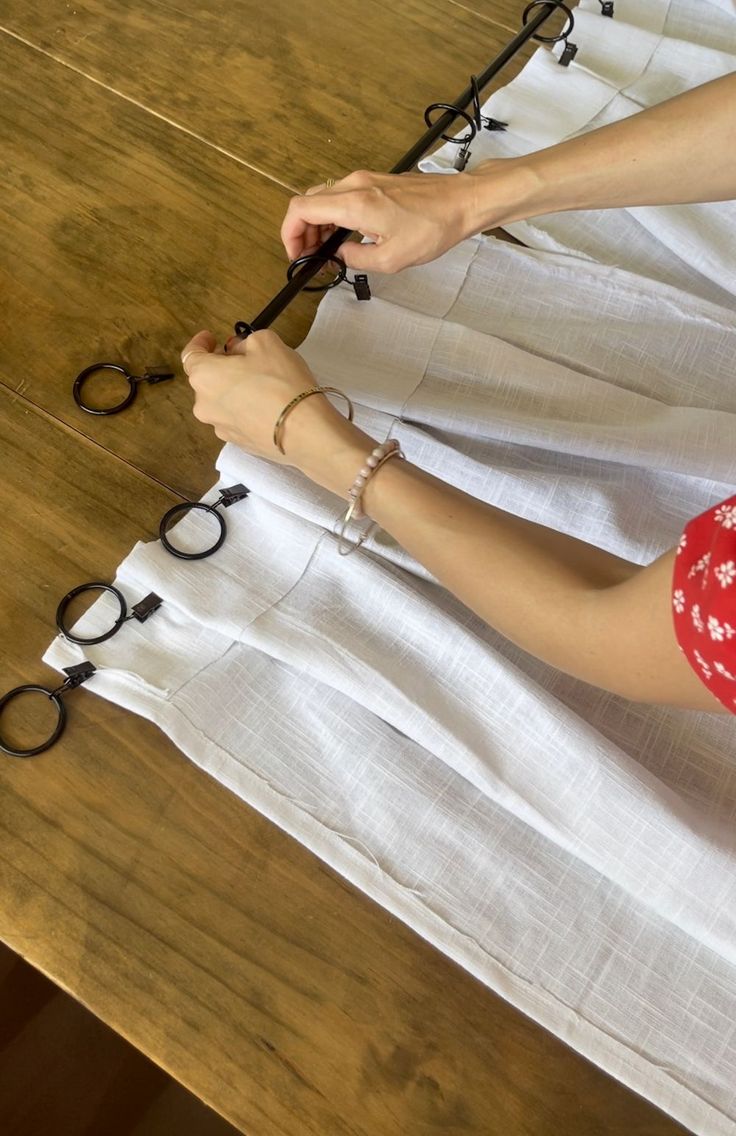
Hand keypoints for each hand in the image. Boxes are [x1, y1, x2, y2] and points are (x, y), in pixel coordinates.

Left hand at [181, 329, 373, 492]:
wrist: (305, 432)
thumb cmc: (282, 382)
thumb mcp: (267, 343)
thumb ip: (245, 341)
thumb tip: (238, 352)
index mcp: (204, 376)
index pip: (190, 354)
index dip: (200, 343)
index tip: (211, 337)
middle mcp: (204, 405)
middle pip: (207, 379)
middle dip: (222, 366)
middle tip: (246, 360)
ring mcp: (220, 428)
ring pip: (222, 401)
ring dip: (234, 389)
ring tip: (262, 385)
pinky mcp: (238, 444)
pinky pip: (237, 419)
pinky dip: (246, 409)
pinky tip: (268, 406)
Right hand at [281, 170, 479, 274]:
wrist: (462, 202)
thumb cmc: (433, 228)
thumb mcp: (391, 260)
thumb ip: (355, 259)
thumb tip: (338, 255)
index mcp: (354, 204)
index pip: (300, 209)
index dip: (289, 233)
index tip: (295, 254)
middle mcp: (354, 185)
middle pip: (308, 202)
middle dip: (301, 232)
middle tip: (310, 257)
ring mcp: (364, 180)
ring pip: (323, 199)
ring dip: (318, 225)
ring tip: (327, 251)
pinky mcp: (374, 181)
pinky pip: (341, 196)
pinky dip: (333, 216)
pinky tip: (344, 236)